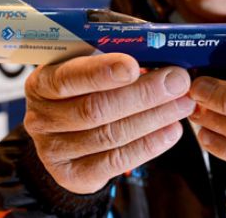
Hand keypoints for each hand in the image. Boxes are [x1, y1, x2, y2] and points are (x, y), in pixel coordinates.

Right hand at [24, 53, 195, 193]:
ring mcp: (54, 150)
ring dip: (154, 118)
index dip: (102, 72)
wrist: (65, 134)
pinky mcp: (73, 175)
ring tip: (183, 104)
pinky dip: (149, 145)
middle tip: (177, 82)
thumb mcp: (87, 64)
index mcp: (43, 82)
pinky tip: (172, 131)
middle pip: (96, 108)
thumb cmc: (84, 89)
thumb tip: (159, 50)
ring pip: (110, 135)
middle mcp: (42, 117)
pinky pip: (116, 162)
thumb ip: (114, 55)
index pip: (69, 77)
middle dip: (143, 94)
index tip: (134, 66)